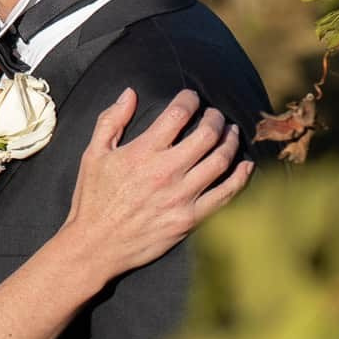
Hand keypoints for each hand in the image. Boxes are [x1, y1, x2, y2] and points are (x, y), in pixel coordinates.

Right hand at [65, 88, 253, 278]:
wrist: (95, 245)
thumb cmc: (92, 199)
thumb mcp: (93, 154)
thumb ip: (111, 120)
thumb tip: (130, 93)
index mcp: (143, 152)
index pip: (178, 114)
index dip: (189, 98)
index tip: (191, 96)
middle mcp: (166, 172)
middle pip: (207, 134)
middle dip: (215, 118)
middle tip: (215, 115)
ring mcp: (181, 197)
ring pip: (221, 160)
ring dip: (231, 141)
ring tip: (231, 133)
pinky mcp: (190, 219)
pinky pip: (225, 195)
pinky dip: (241, 177)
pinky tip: (245, 165)